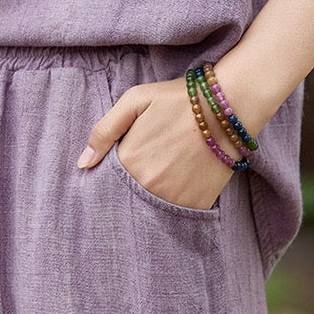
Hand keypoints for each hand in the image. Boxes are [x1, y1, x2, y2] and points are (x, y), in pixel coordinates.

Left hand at [76, 76, 235, 209]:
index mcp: (129, 161)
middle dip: (133, 187)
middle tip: (152, 165)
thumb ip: (104, 130)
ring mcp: (173, 199)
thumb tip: (83, 163)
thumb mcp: (134, 100)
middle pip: (128, 197)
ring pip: (151, 208)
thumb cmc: (179, 99)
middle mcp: (148, 185)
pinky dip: (176, 204)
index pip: (107, 181)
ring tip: (167, 172)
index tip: (128, 163)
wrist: (230, 105)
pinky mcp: (196, 205)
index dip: (114, 174)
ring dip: (154, 196)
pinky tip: (183, 182)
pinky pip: (177, 215)